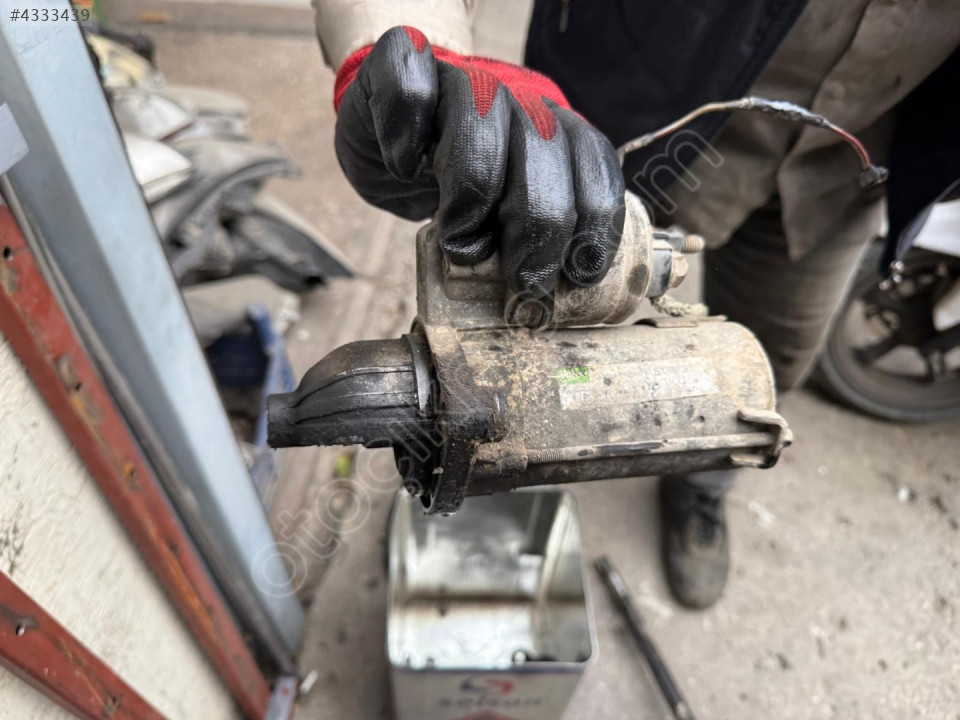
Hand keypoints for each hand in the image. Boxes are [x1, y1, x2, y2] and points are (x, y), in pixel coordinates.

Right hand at [334, 26, 624, 298]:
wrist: (388, 127)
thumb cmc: (449, 181)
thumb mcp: (502, 215)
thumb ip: (535, 241)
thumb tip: (550, 299)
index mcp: (557, 131)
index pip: (596, 171)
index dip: (591, 229)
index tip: (572, 279)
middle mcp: (518, 96)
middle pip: (544, 154)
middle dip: (534, 232)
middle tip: (516, 281)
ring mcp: (461, 77)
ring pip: (481, 123)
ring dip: (470, 198)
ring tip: (457, 239)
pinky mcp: (402, 65)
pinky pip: (411, 95)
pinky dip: (404, 141)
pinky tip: (404, 167)